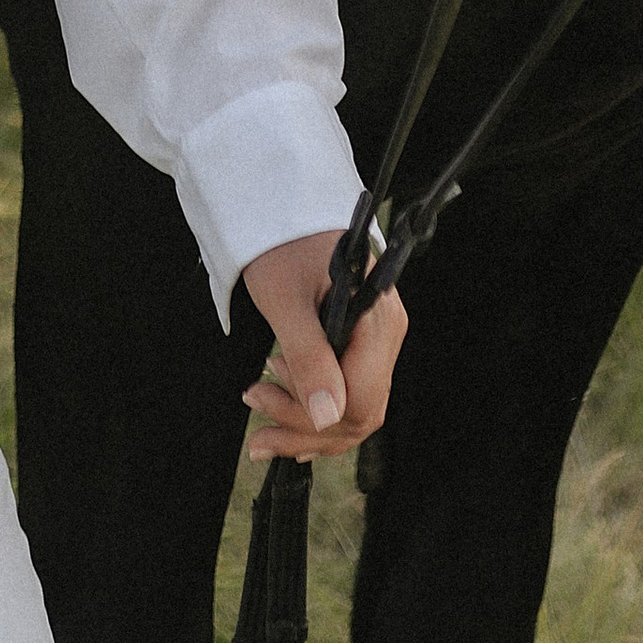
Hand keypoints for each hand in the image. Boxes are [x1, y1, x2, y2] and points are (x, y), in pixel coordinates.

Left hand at [239, 231, 406, 463]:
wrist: (284, 211)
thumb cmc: (282, 245)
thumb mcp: (284, 299)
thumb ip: (308, 356)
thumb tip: (327, 418)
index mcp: (376, 320)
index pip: (360, 400)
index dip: (314, 418)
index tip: (264, 403)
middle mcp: (386, 334)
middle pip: (359, 412)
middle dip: (305, 428)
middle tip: (256, 431)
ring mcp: (377, 342)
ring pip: (353, 410)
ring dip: (305, 426)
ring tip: (260, 417)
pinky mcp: (362, 346)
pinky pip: (348, 393)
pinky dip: (315, 412)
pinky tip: (284, 416)